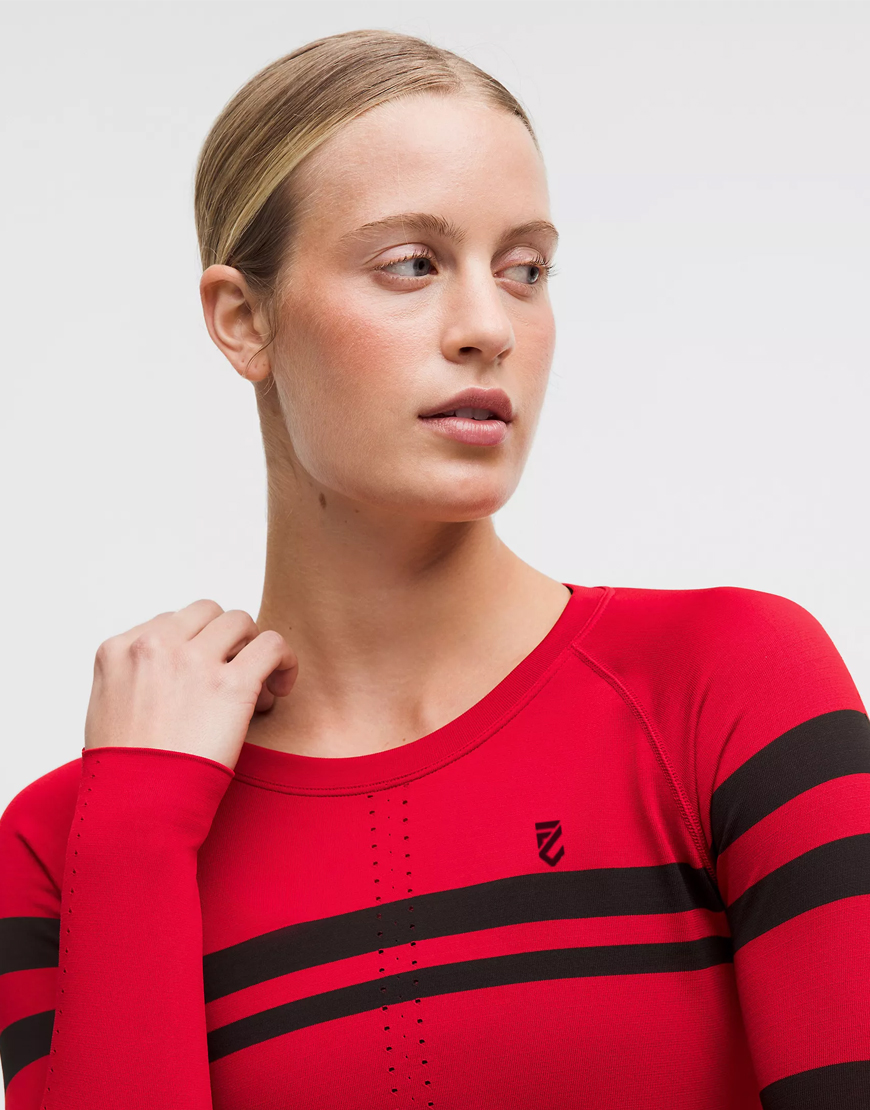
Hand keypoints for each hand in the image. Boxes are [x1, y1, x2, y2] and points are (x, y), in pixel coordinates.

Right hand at [83, 599, 297, 771]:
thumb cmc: (125, 772)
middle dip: (225, 641)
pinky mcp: (232, 683)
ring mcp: (193, 661)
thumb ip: (134, 675)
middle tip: (233, 676)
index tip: (203, 678)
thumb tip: (170, 669)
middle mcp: (155, 645)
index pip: (170, 623)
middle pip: (207, 613)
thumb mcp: (108, 707)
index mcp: (119, 649)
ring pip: (240, 621)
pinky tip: (280, 687)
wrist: (136, 808)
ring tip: (256, 688)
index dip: (195, 648)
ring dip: (252, 649)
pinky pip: (272, 645)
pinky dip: (283, 660)